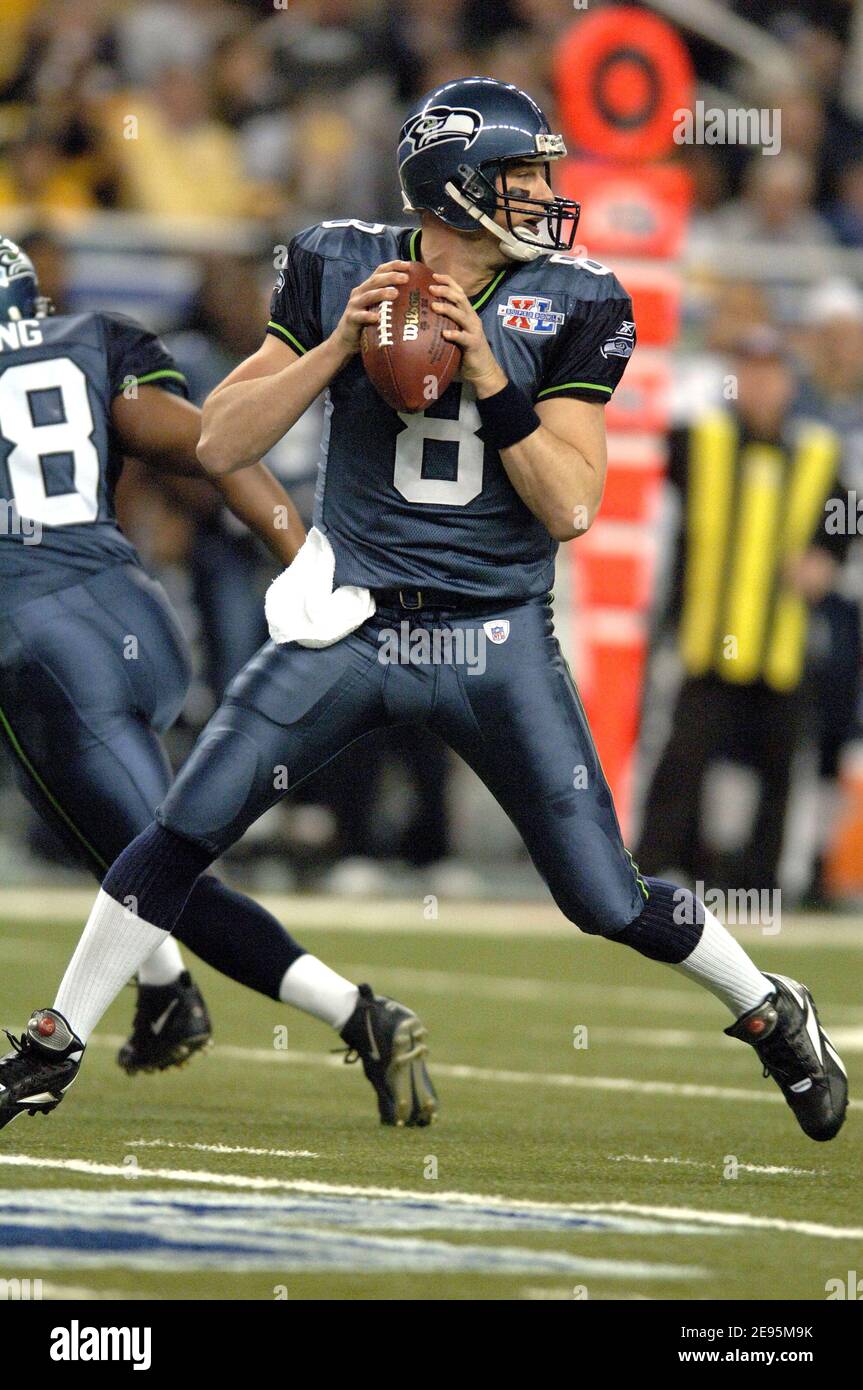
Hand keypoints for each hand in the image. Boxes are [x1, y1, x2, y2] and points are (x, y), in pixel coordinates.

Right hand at [330, 261, 411, 358]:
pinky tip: (377, 318)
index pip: (380, 271)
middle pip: (375, 280)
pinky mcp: (351, 318)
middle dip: (391, 277)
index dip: (393, 265)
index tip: (408, 265)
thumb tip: (414, 295)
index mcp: (368, 287)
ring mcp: (354, 305)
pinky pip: (360, 316)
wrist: (346, 339)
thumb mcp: (378, 307)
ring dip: (382, 293)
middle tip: (406, 278)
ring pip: (368, 296)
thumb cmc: (367, 323)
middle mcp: (360, 292)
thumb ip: (389, 300)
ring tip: (395, 293)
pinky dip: (368, 316)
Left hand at [430, 273, 506, 396]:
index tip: (433, 275)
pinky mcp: (474, 344)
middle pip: (460, 298)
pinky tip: (445, 334)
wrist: (482, 371)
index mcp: (466, 313)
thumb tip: (418, 319)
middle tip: (430, 287)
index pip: (458, 291)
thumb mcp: (453, 334)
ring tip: (434, 306)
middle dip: (445, 290)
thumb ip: (441, 325)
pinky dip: (454, 334)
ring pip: (461, 314)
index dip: (448, 281)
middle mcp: (471, 318)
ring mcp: (474, 330)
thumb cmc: (463, 352)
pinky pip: (464, 337)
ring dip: (447, 308)